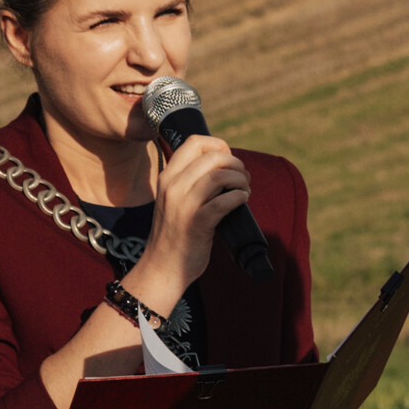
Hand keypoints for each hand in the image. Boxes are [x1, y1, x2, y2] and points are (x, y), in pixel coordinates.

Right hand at [131, 127, 253, 314]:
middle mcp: (173, 186)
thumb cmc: (176, 233)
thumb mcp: (175, 200)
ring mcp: (183, 205)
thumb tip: (224, 167)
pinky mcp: (197, 223)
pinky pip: (224, 202)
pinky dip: (239, 197)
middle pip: (212, 156)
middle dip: (235, 163)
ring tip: (245, 190)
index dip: (218, 146)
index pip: (194, 142)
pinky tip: (242, 201)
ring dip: (240, 180)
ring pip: (219, 176)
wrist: (163, 267)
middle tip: (243, 178)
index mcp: (167, 177)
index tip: (229, 162)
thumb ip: (191, 182)